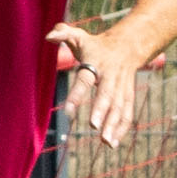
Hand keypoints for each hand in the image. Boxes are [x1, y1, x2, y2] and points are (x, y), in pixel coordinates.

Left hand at [45, 19, 160, 146]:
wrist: (128, 45)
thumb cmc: (96, 44)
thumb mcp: (80, 36)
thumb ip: (63, 33)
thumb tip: (48, 36)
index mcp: (96, 63)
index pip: (85, 79)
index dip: (77, 94)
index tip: (68, 112)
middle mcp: (111, 76)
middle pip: (107, 95)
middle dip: (101, 111)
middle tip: (93, 127)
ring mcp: (122, 86)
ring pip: (119, 107)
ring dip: (113, 125)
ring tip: (106, 142)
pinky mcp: (128, 95)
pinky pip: (127, 112)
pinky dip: (122, 128)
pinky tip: (113, 143)